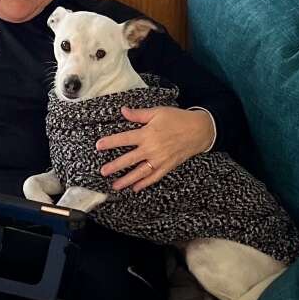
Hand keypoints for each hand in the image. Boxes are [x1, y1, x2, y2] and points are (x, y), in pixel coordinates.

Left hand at [97, 105, 211, 192]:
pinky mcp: (168, 166)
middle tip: (103, 171)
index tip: (99, 146)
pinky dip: (145, 183)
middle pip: (129, 159)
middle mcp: (152, 149)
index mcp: (147, 133)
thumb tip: (123, 111)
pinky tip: (135, 188)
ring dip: (127, 180)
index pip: (124, 139)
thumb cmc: (178, 119)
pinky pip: (154, 177)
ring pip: (140, 172)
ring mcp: (160, 159)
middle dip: (115, 166)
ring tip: (115, 186)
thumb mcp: (158, 112)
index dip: (111, 142)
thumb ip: (139, 114)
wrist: (199, 130)